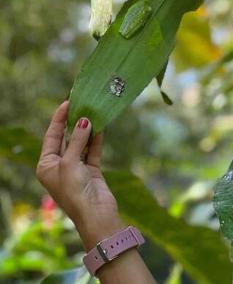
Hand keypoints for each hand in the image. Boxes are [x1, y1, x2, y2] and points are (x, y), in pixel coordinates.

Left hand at [36, 101, 122, 249]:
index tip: (67, 102)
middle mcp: (60, 165)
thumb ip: (77, 140)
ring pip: (81, 142)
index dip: (58, 119)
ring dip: (87, 129)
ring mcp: (77, 167)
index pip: (51, 136)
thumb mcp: (70, 163)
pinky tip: (101, 126)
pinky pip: (93, 149)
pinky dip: (96, 139)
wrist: (95, 215)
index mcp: (46, 165)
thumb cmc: (74, 191)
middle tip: (81, 104)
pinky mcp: (92, 170)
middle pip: (67, 138)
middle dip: (73, 122)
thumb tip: (84, 120)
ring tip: (93, 111)